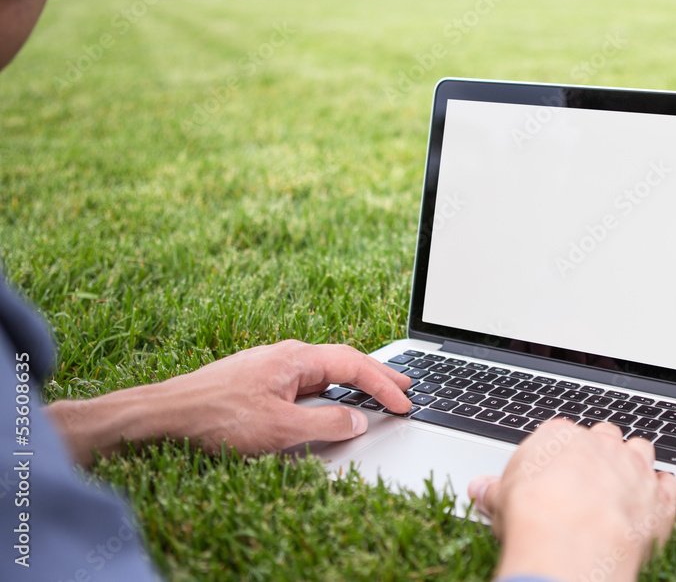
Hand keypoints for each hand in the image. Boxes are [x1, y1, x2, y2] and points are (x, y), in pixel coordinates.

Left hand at [47, 340, 410, 465]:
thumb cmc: (216, 416)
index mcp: (296, 358)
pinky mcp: (257, 379)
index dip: (383, 384)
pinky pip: (306, 378)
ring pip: (323, 368)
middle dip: (376, 374)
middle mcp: (286, 354)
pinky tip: (329, 397)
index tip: (404, 402)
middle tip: (405, 385)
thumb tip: (358, 421)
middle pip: (342, 360)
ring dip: (353, 379)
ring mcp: (270, 365)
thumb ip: (326, 425)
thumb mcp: (280, 428)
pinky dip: (330, 386)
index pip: (353, 365)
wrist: (164, 413)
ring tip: (374, 390)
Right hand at [468, 420, 675, 581]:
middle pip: (605, 436)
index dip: (561, 454)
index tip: (556, 470)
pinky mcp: (659, 498)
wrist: (571, 544)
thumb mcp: (500, 501)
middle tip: (589, 477)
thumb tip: (479, 489)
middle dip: (601, 452)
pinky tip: (653, 501)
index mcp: (560, 437)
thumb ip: (494, 491)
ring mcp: (634, 469)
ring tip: (624, 483)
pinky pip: (669, 485)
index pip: (563, 435)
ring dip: (635, 463)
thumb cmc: (533, 518)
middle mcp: (600, 445)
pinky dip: (663, 491)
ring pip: (641, 450)